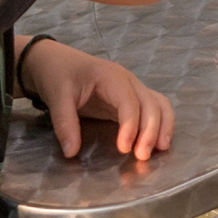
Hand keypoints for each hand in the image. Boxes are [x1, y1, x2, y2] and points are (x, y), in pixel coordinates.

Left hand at [23, 39, 174, 162]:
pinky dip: (160, 124)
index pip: (129, 102)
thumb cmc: (58, 73)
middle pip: (150, 104)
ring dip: (162, 127)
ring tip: (159, 151)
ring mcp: (131, 90)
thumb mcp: (56, 96)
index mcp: (111, 77)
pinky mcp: (130, 100)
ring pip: (158, 105)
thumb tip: (71, 152)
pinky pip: (153, 109)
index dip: (131, 125)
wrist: (56, 61)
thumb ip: (64, 123)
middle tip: (142, 157)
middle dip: (151, 130)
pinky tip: (157, 143)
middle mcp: (128, 82)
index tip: (124, 149)